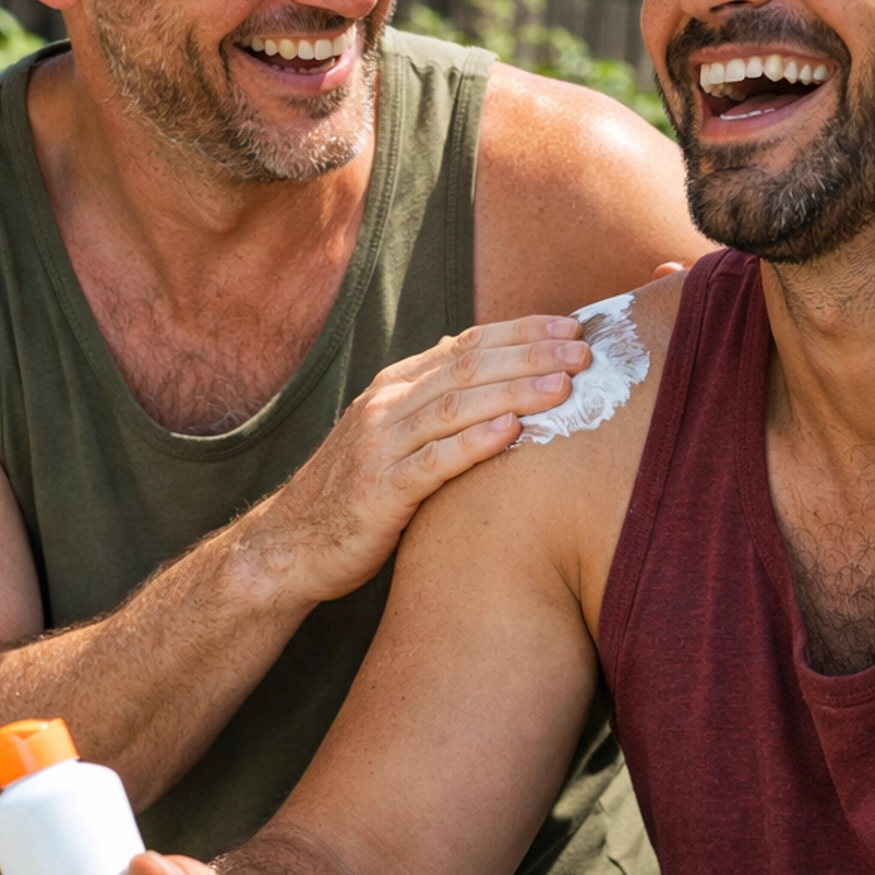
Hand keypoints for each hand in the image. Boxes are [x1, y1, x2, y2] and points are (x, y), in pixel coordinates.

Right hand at [267, 316, 589, 604]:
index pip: (467, 344)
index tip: (573, 329)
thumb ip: (429, 395)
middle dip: (530, 355)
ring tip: (563, 387)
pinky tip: (513, 432)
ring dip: (513, 392)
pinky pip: (433, 463)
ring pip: (455, 407)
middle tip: (585, 353)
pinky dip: (474, 444)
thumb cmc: (355, 490)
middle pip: (468, 367)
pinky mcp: (380, 493)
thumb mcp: (390, 432)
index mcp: (395, 387)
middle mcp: (386, 407)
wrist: (289, 545)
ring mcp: (381, 448)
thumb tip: (466, 351)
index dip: (522, 332)